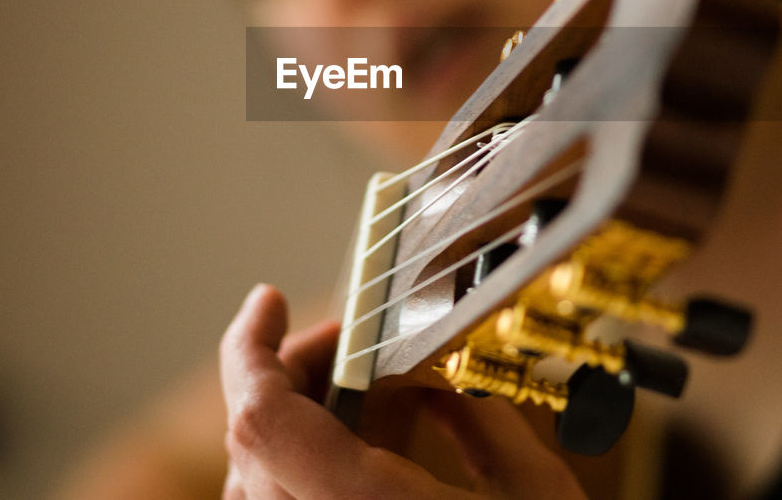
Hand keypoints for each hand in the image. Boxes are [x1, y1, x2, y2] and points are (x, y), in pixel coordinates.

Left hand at [220, 284, 587, 498]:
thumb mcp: (533, 494)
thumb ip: (478, 418)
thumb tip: (438, 380)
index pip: (258, 419)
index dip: (248, 348)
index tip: (265, 300)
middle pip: (254, 444)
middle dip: (291, 376)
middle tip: (351, 345)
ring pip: (258, 486)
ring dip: (297, 426)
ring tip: (367, 398)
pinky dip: (306, 473)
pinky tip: (368, 454)